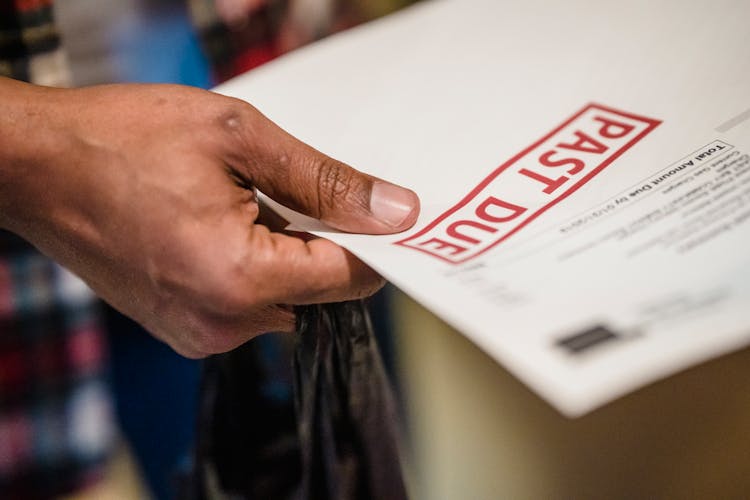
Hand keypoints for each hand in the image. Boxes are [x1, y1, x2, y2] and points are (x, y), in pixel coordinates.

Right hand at [0, 79, 418, 356]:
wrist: (35, 165)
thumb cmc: (122, 139)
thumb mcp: (239, 137)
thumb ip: (325, 182)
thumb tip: (396, 210)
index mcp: (239, 278)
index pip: (348, 277)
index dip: (375, 242)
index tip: (384, 211)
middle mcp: (221, 324)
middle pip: (318, 292)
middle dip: (325, 243)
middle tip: (300, 188)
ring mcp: (197, 334)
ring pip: (285, 299)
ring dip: (287, 253)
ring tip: (248, 199)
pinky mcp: (182, 329)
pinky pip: (247, 304)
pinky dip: (255, 267)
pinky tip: (227, 223)